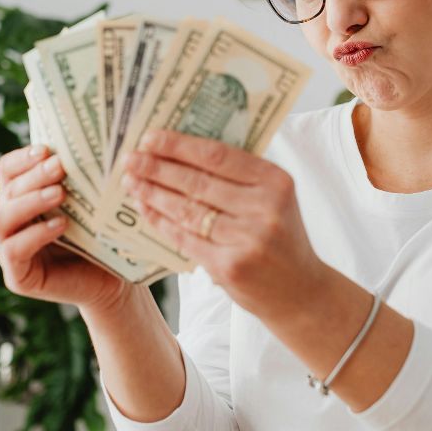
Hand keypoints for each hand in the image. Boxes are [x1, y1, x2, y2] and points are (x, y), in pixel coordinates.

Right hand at [0, 144, 130, 311]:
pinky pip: (13, 251)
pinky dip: (34, 235)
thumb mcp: (90, 203)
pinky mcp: (17, 277)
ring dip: (30, 202)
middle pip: (8, 190)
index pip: (8, 170)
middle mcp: (9, 222)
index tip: (47, 149)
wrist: (115, 281)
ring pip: (2, 218)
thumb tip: (88, 141)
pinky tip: (60, 226)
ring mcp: (8, 250)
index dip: (22, 158)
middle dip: (33, 176)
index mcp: (21, 199)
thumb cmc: (102, 237)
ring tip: (60, 194)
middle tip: (60, 166)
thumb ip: (79, 178)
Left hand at [120, 130, 330, 317]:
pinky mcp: (229, 267)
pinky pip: (185, 238)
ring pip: (187, 210)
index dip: (178, 145)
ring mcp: (247, 240)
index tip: (149, 137)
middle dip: (157, 167)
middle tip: (129, 158)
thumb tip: (182, 150)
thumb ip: (240, 178)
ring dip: (153, 194)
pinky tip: (145, 209)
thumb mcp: (274, 200)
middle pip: (198, 181)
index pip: (218, 155)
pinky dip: (160, 222)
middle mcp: (264, 208)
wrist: (302, 292)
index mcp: (276, 182)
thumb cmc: (281, 238)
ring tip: (131, 182)